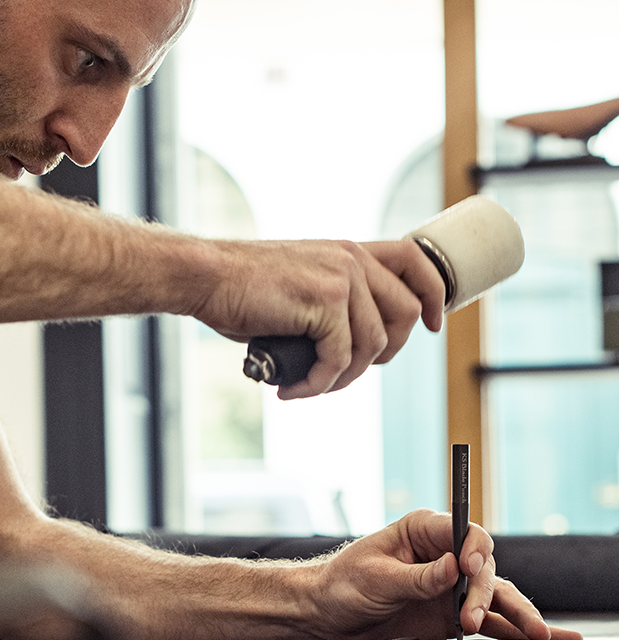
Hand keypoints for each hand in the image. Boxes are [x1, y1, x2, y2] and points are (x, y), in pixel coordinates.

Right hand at [195, 238, 444, 397]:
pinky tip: (292, 388)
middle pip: (405, 313)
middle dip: (384, 354)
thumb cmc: (240, 288)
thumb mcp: (298, 285)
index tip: (431, 326)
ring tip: (308, 385)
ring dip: (341, 379)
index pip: (416, 261)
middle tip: (345, 372)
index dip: (434, 294)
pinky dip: (317, 384)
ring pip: (372, 346)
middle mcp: (352, 259)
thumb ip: (329, 304)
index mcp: (350, 251)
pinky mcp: (324, 303)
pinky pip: (339, 360)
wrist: (206, 277)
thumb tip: (343, 351)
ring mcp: (341, 279)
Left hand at [309, 509, 582, 639]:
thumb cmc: (342, 585)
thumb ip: (417, 577)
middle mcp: (443, 554)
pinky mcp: (452, 614)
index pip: (463, 532)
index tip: (467, 568)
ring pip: (495, 594)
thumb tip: (452, 568)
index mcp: (423, 530)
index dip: (472, 549)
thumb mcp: (376, 579)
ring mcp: (451, 586)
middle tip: (470, 616)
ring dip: (515, 614)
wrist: (325, 615)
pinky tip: (540, 639)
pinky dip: (514, 630)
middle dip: (484, 591)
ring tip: (538, 636)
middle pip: (483, 566)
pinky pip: (490, 621)